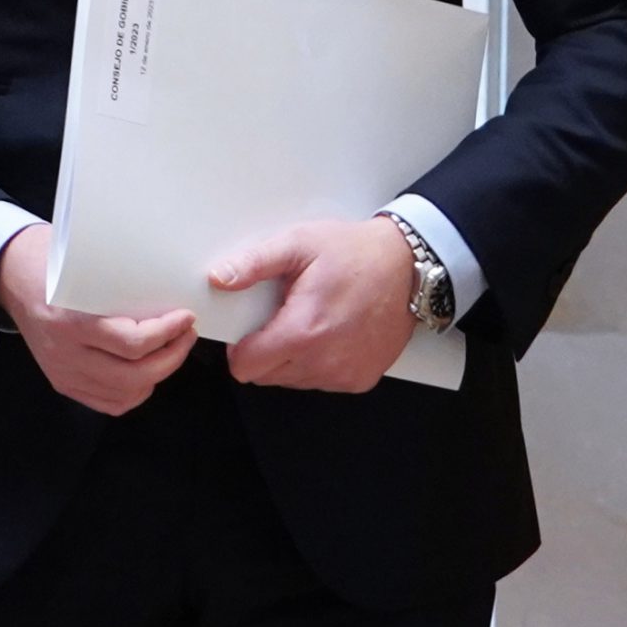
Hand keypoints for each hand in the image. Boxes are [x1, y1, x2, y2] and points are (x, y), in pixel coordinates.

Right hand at [0, 224, 197, 415]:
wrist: (9, 277)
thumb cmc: (48, 263)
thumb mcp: (80, 265)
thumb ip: (117, 285)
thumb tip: (167, 293)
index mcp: (69, 321)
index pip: (131, 343)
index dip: (167, 333)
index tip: (186, 317)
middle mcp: (65, 353)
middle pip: (134, 375)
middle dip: (172, 357)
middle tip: (185, 335)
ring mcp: (63, 372)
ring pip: (126, 393)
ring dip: (157, 376)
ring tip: (169, 352)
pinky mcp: (63, 382)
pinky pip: (110, 403)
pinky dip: (135, 391)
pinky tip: (145, 372)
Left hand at [213, 218, 415, 392]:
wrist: (407, 267)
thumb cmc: (355, 254)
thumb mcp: (297, 244)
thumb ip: (253, 264)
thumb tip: (219, 278)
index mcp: (304, 330)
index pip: (246, 367)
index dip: (239, 347)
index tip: (248, 330)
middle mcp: (326, 361)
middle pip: (266, 376)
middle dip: (264, 351)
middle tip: (283, 317)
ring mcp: (346, 374)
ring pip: (293, 380)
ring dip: (291, 358)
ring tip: (310, 321)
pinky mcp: (361, 379)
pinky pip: (322, 381)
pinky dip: (318, 363)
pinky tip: (329, 333)